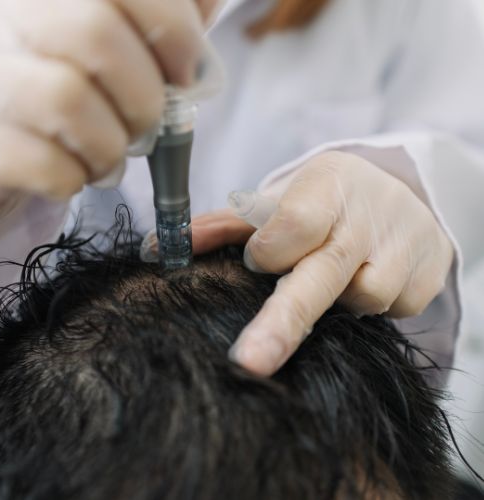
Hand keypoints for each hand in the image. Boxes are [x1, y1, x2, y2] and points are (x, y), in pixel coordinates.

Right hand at [0, 0, 220, 214]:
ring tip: (108, 156)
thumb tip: (206, 3)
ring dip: (109, 144)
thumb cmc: (73, 90)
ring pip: (65, 98)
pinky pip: (39, 161)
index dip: (173, 26)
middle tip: (144, 124)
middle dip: (144, 96)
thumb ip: (164, 16)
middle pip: (95, 32)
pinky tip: (73, 175)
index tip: (186, 71)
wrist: (7, 146)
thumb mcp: (121, 43)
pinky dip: (73, 178)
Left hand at [191, 151, 453, 375]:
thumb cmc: (326, 200)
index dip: (270, 251)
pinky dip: (370, 303)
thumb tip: (156, 248)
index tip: (259, 261)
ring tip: (334, 271)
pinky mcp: (426, 278)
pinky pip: (390, 309)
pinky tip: (368, 276)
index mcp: (325, 187)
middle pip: (321, 276)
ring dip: (337, 297)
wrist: (400, 197)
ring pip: (359, 299)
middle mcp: (367, 216)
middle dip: (282, 322)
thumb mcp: (279, 200)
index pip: (291, 226)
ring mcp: (403, 248)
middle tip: (248, 363)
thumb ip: (221, 226)